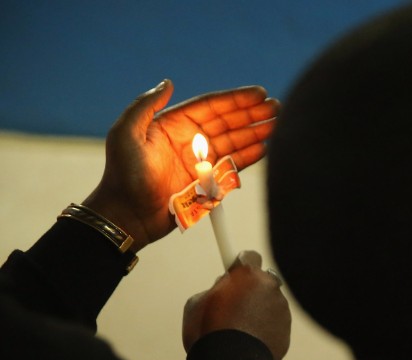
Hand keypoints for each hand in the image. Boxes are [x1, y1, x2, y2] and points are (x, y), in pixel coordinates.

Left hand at [83, 79, 278, 250]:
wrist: (127, 214)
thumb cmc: (123, 175)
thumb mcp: (126, 134)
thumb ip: (145, 106)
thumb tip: (167, 83)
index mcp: (174, 125)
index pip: (211, 107)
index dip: (236, 99)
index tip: (259, 94)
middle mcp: (191, 141)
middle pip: (228, 123)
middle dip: (253, 114)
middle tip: (277, 108)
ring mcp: (201, 162)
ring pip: (235, 142)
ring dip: (257, 133)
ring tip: (278, 125)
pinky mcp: (208, 182)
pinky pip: (233, 166)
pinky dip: (250, 156)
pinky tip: (266, 147)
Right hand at [183, 251, 290, 359]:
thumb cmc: (209, 331)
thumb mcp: (197, 303)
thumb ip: (215, 289)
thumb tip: (225, 286)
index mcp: (248, 275)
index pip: (250, 256)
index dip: (240, 264)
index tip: (234, 272)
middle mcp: (270, 287)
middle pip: (262, 281)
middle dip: (251, 288)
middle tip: (234, 304)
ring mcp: (281, 309)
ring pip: (269, 303)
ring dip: (258, 310)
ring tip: (239, 329)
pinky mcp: (287, 330)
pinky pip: (274, 323)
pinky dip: (265, 328)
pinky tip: (249, 341)